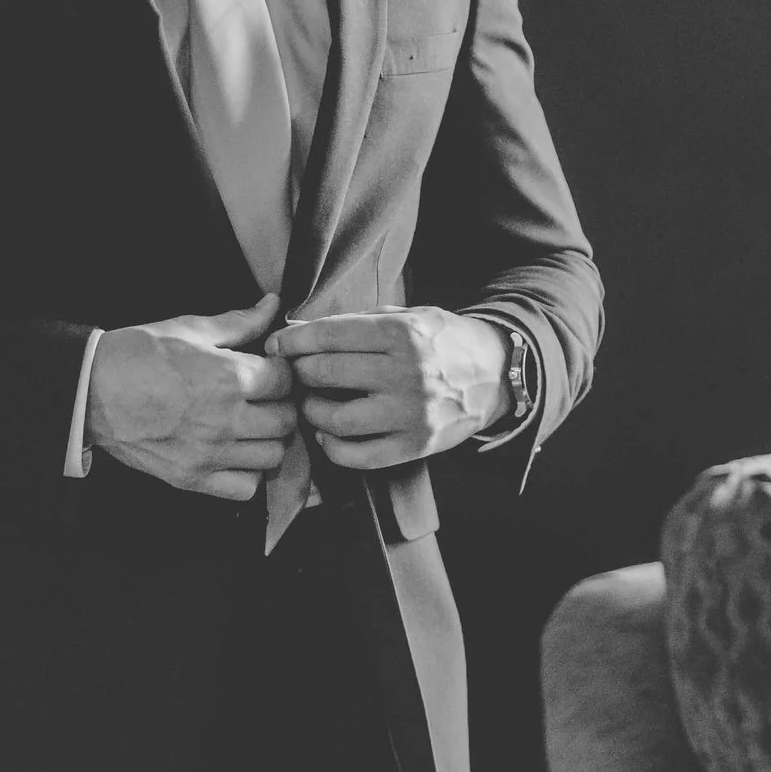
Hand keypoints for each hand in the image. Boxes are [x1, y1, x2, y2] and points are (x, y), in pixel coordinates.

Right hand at [86, 291, 295, 500]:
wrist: (90, 392)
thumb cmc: (139, 354)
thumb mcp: (190, 328)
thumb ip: (239, 322)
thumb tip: (273, 304)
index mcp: (229, 378)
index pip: (286, 380)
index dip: (283, 372)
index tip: (270, 370)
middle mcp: (225, 420)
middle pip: (286, 421)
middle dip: (282, 405)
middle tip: (265, 398)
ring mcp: (208, 454)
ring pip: (272, 456)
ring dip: (269, 439)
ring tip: (252, 424)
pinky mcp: (191, 478)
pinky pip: (245, 488)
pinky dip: (248, 472)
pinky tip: (236, 452)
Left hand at [264, 307, 507, 470]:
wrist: (494, 374)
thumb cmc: (443, 341)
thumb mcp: (411, 315)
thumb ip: (361, 323)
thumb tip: (303, 331)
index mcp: (403, 333)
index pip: (331, 335)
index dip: (295, 340)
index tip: (276, 345)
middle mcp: (406, 373)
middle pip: (327, 373)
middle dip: (299, 371)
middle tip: (291, 373)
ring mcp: (411, 414)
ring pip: (336, 419)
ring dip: (311, 410)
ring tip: (310, 402)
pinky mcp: (414, 446)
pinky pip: (358, 456)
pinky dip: (333, 448)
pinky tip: (328, 435)